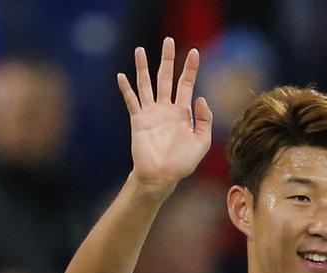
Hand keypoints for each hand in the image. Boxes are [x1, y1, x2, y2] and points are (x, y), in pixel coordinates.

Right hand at [116, 37, 211, 190]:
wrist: (161, 176)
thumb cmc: (182, 162)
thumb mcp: (202, 142)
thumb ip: (204, 120)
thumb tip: (201, 98)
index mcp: (183, 112)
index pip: (187, 84)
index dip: (190, 68)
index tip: (194, 52)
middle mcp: (166, 108)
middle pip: (166, 78)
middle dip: (167, 59)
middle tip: (168, 40)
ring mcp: (151, 113)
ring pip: (146, 84)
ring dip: (143, 67)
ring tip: (140, 50)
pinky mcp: (138, 120)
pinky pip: (131, 101)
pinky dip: (126, 88)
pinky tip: (122, 75)